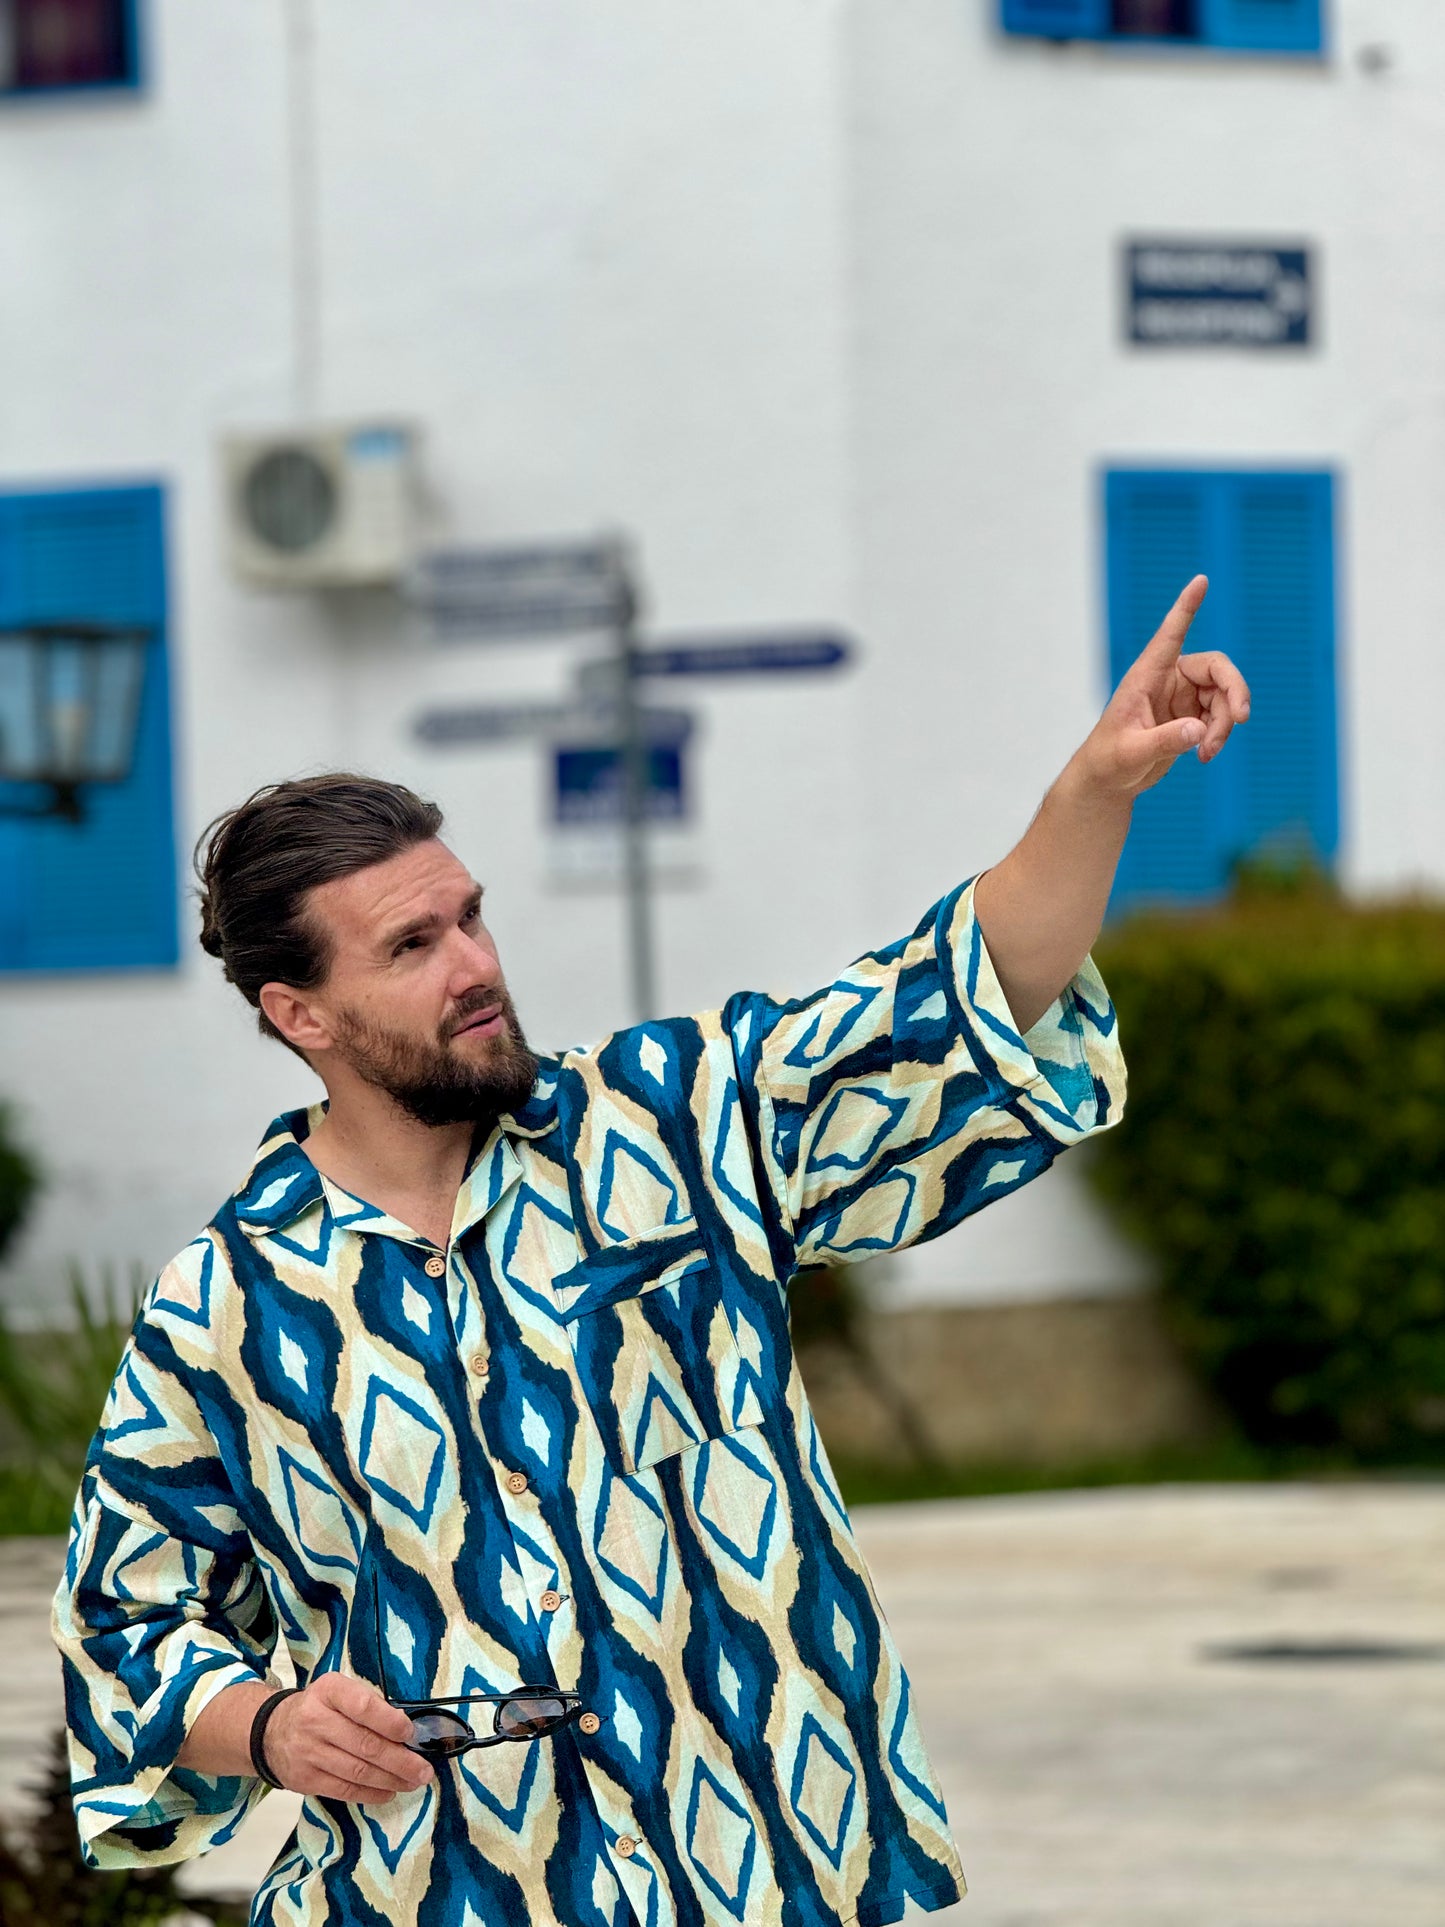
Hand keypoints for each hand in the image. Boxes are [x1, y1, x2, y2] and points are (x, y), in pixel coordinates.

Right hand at [263, 1675, 433, 1803]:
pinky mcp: (306, 1780)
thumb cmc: (318, 1708)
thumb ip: (367, 1704)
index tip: (411, 1734)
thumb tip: (406, 1729)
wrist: (270, 1732)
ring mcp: (309, 1753)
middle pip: (365, 1745)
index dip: (390, 1722)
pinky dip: (372, 1793)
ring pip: (358, 1772)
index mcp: (328, 1691)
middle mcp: (315, 1721)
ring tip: (413, 1782)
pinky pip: (345, 1790)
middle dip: (400, 1760)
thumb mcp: (338, 1692)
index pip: (363, 1706)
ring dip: (391, 1780)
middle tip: (424, 1770)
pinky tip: (389, 1791)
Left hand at [1080, 576, 1250, 796]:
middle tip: (1242, 718)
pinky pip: (1220, 717)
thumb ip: (1164, 741)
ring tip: (1209, 753)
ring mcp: (1182, 697)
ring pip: (1224, 697)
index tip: (1201, 580)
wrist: (1108, 782)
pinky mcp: (1191, 716)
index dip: (1186, 607)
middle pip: (1217, 668)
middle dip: (1235, 692)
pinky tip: (1205, 756)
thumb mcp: (1132, 753)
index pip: (1170, 634)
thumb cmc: (1109, 761)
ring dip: (1225, 724)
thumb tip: (1199, 732)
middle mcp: (1168, 679)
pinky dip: (1219, 735)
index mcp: (1146, 675)